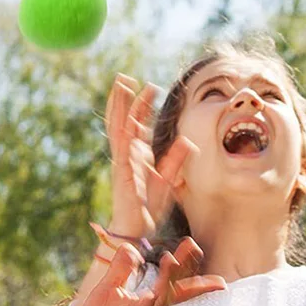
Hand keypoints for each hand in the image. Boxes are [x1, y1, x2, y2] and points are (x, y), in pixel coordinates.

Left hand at [62, 239, 224, 305]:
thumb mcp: (110, 287)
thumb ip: (122, 268)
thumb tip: (132, 247)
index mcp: (148, 300)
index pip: (171, 280)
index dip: (183, 264)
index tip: (192, 245)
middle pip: (175, 287)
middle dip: (185, 269)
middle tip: (194, 247)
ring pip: (161, 299)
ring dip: (167, 280)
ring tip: (172, 260)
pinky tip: (150, 295)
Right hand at [106, 74, 194, 238]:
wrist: (136, 228)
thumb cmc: (149, 207)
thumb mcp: (169, 179)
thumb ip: (176, 160)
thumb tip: (187, 141)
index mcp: (136, 155)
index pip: (135, 124)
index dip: (141, 105)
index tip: (150, 86)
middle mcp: (126, 155)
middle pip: (121, 120)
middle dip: (122, 99)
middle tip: (124, 77)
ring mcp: (122, 162)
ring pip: (117, 128)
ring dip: (118, 107)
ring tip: (120, 86)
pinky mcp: (122, 173)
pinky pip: (122, 148)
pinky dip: (123, 132)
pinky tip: (127, 116)